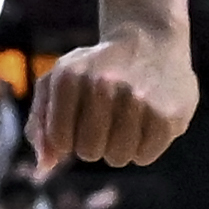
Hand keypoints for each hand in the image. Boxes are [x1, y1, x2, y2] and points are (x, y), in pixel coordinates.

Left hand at [29, 24, 194, 169]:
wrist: (149, 42)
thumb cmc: (94, 70)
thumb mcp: (58, 82)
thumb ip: (40, 123)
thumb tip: (43, 166)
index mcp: (69, 76)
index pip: (60, 140)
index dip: (69, 138)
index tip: (77, 120)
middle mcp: (102, 85)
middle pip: (89, 152)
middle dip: (94, 144)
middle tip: (105, 119)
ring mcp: (138, 100)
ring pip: (118, 157)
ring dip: (119, 147)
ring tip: (125, 120)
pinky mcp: (167, 115)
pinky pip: (144, 156)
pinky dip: (143, 148)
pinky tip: (145, 122)